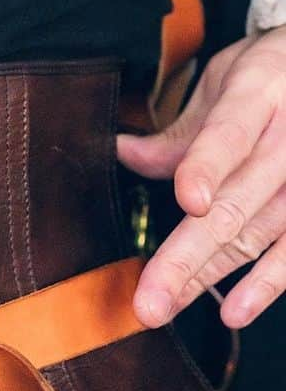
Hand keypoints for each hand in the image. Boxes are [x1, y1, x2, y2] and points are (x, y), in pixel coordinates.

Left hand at [118, 27, 285, 329]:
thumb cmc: (266, 79)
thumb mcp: (223, 84)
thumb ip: (181, 131)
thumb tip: (121, 151)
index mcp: (258, 93)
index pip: (229, 134)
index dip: (208, 167)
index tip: (190, 202)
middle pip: (237, 203)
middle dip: (188, 255)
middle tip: (147, 299)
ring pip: (259, 235)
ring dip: (210, 277)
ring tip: (165, 307)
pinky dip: (267, 284)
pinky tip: (234, 312)